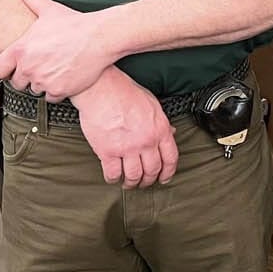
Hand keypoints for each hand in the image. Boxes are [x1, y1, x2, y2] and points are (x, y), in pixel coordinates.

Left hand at [0, 0, 116, 100]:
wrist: (100, 37)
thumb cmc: (76, 25)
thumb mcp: (49, 10)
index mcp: (21, 50)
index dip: (4, 70)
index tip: (11, 68)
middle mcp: (29, 67)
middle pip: (17, 83)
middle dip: (27, 77)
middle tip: (40, 67)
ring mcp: (43, 81)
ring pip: (35, 90)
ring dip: (42, 84)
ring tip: (54, 70)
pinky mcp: (59, 90)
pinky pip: (51, 98)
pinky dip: (57, 91)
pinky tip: (64, 78)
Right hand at [72, 67, 179, 187]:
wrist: (101, 88)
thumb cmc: (125, 93)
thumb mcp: (152, 104)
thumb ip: (161, 122)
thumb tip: (171, 133)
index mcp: (159, 129)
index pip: (171, 158)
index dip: (168, 172)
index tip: (164, 178)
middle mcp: (146, 141)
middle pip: (152, 170)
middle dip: (149, 180)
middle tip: (144, 183)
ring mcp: (127, 148)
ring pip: (134, 176)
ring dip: (131, 183)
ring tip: (128, 183)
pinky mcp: (107, 151)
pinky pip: (113, 173)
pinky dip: (113, 179)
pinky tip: (113, 177)